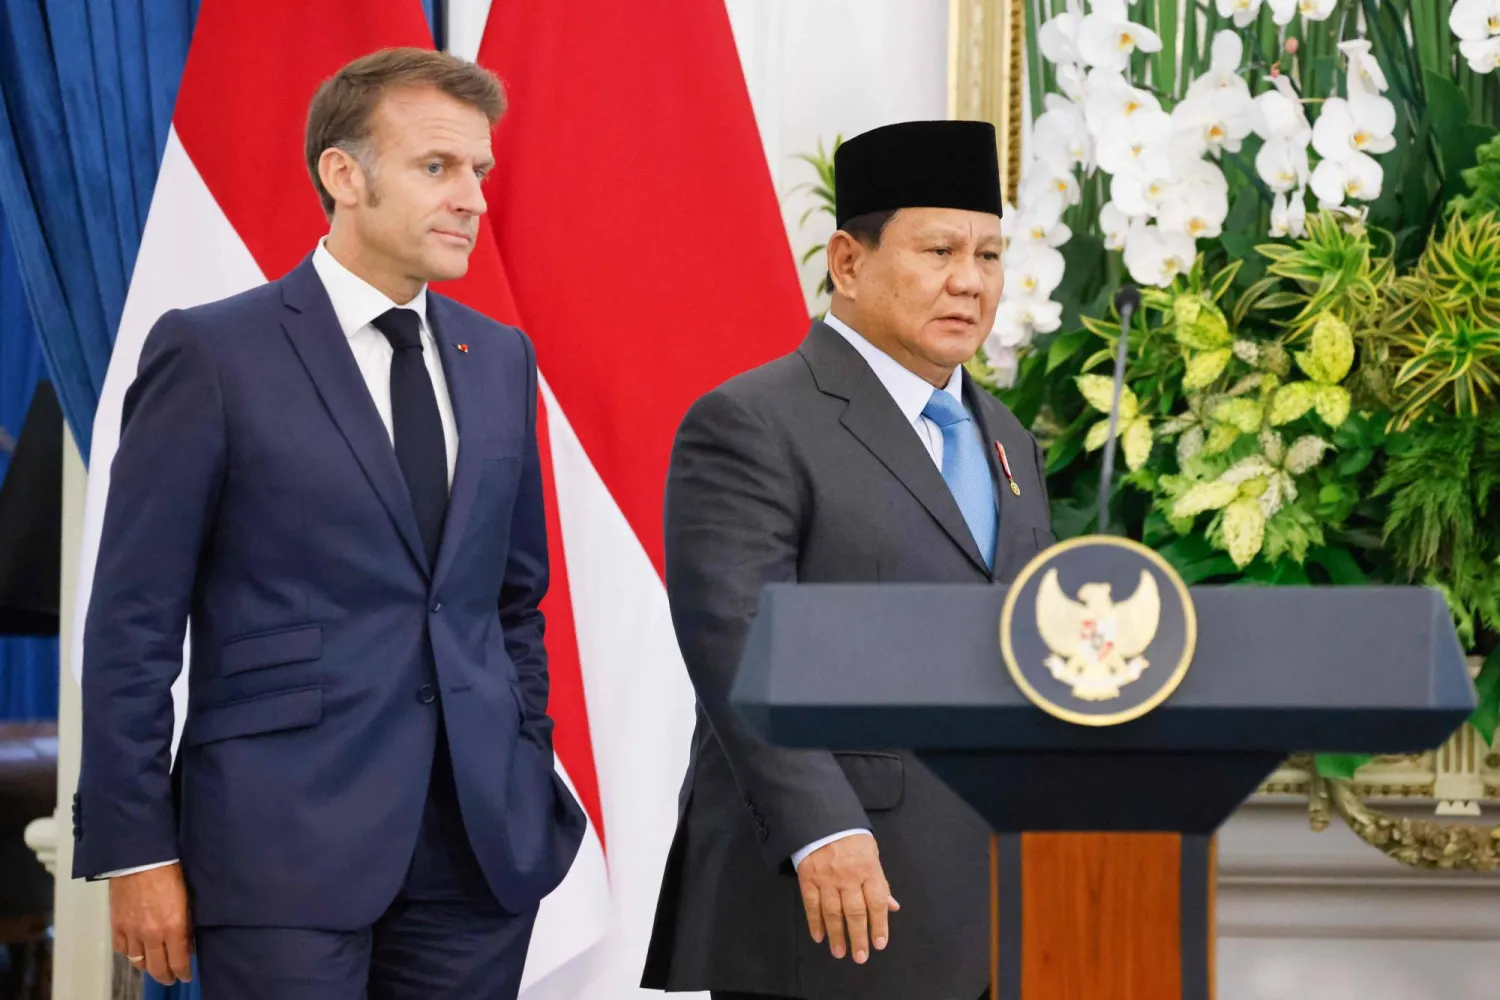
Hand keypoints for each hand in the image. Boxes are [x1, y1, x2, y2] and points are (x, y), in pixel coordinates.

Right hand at [109, 863, 193, 984]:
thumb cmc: (169, 871)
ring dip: (148, 967)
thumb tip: (188, 942)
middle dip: (166, 976)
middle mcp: (151, 935)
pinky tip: (136, 953)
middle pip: (157, 968)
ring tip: (155, 967)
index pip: (179, 961)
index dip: (183, 972)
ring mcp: (132, 932)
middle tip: (172, 978)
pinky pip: (122, 950)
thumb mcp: (187, 898)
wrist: (140, 858)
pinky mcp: (117, 926)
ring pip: (138, 962)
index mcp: (173, 927)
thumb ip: (186, 923)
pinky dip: (130, 954)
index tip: (186, 975)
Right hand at [796, 833, 898, 963]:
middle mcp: (848, 876)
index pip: (877, 902)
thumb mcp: (872, 854)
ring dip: (837, 935)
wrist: (822, 818)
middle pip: (855, 911)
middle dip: (859, 937)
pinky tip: (819, 937)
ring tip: (840, 952)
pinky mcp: (808, 877)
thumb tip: (892, 906)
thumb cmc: (851, 837)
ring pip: (833, 912)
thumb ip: (880, 882)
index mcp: (868, 869)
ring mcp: (826, 878)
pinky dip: (815, 922)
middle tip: (860, 957)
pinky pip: (811, 904)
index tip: (880, 943)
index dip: (879, 925)